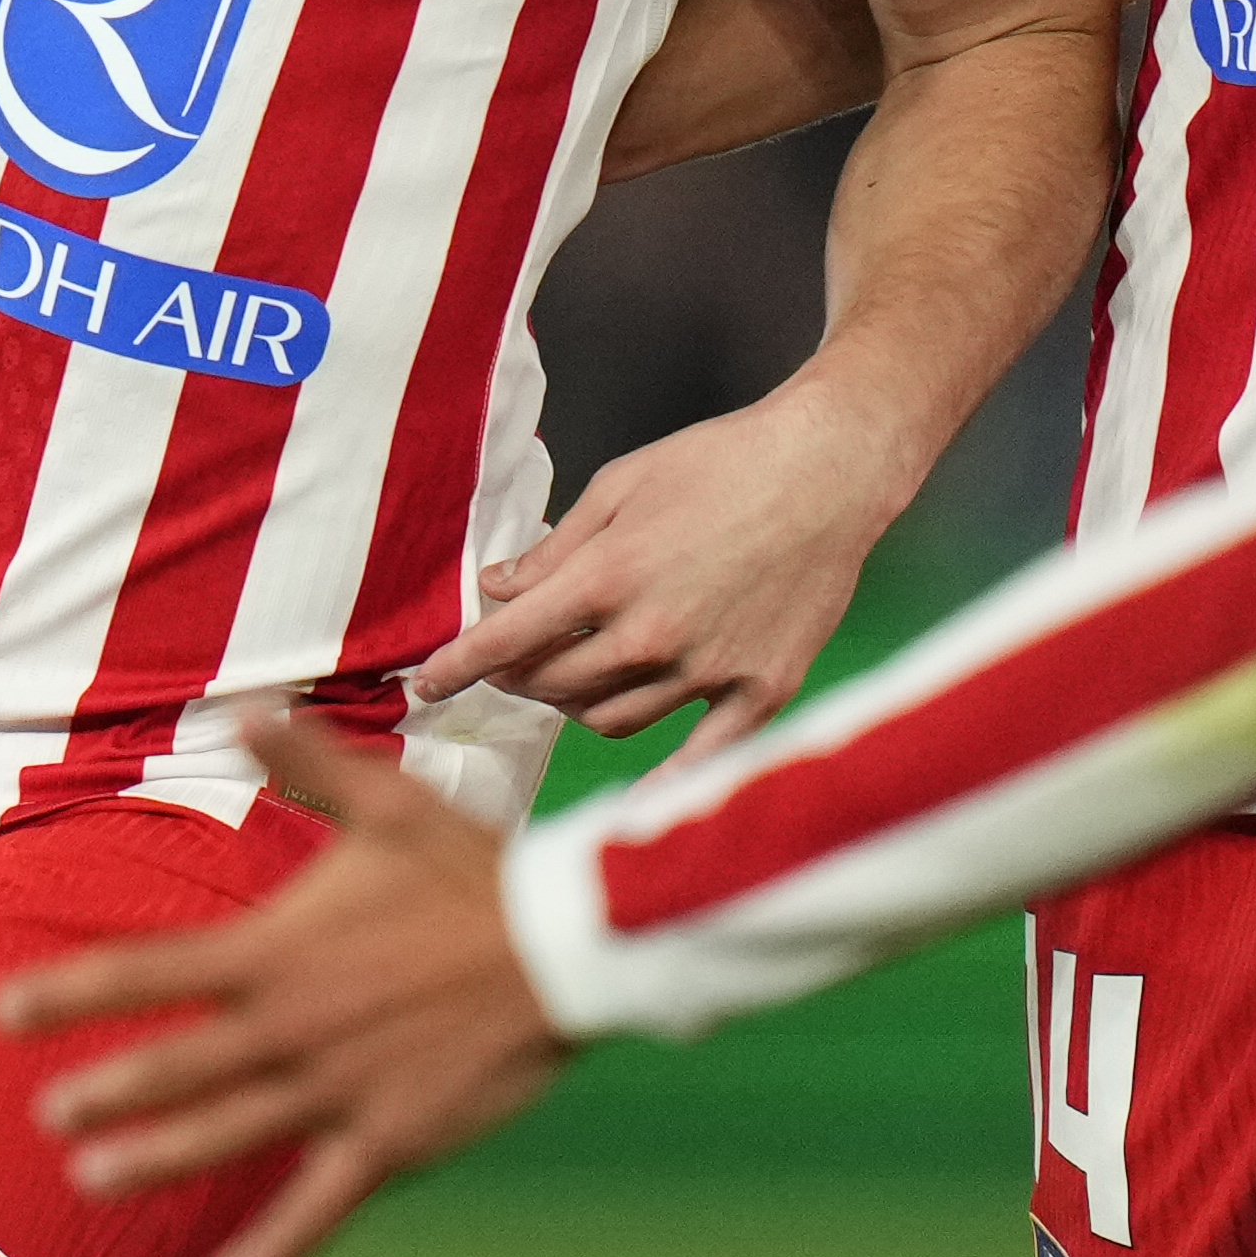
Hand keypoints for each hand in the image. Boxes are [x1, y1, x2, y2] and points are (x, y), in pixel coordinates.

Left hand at [0, 707, 572, 1256]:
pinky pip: (315, 1208)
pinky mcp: (384, 1140)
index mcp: (279, 951)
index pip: (152, 972)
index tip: (0, 1009)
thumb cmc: (473, 870)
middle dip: (104, 1089)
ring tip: (90, 1179)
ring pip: (227, 1136)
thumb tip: (246, 712)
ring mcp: (336, 1091)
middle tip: (43, 1112)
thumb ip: (308, 765)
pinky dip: (268, 1253)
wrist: (566, 946)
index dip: (70, 991)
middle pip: (178, 1067)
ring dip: (154, 1160)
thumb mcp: (387, 803)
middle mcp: (294, 1027)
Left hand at [408, 384, 905, 758]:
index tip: (424, 686)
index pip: (506, 643)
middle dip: (517, 679)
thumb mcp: (623, 483)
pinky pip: (698, 757)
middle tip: (511, 665)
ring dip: (576, 707)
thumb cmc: (723, 461)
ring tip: (571, 685)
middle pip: (554, 687)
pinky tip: (635, 795)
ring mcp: (708, 668)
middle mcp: (651, 633)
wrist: (832, 468)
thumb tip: (498, 587)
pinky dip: (660, 779)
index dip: (455, 668)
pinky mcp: (760, 689)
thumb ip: (556, 546)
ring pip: (610, 719)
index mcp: (609, 576)